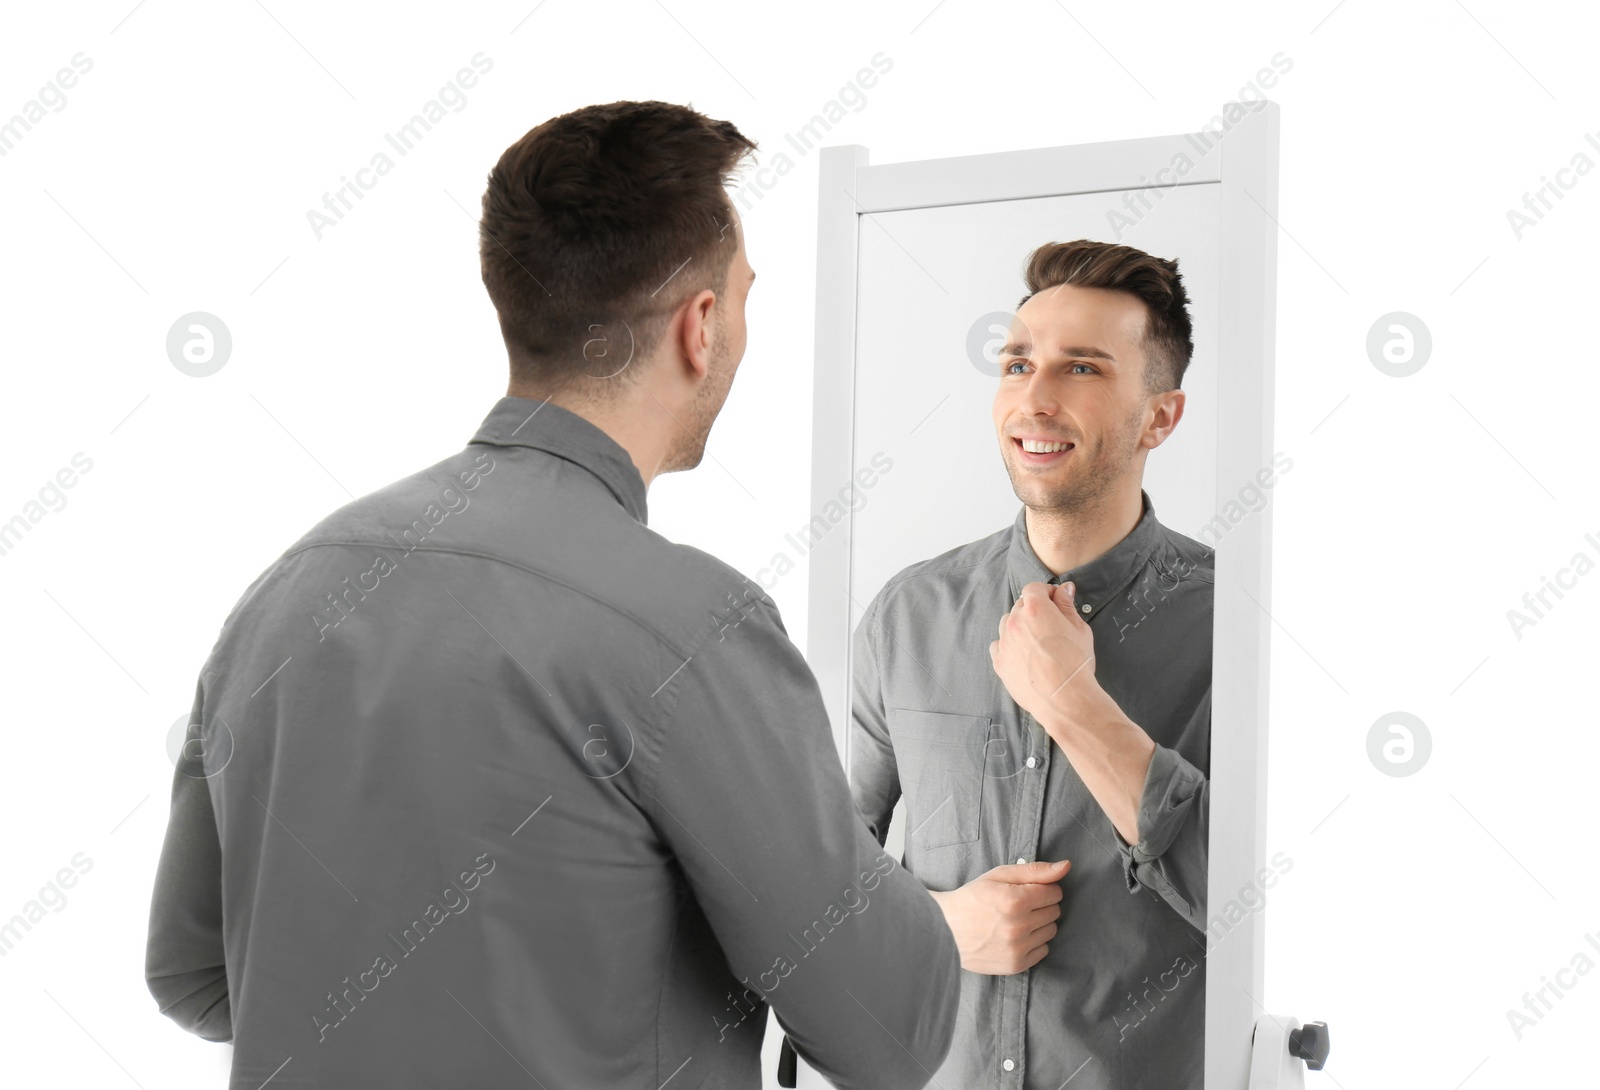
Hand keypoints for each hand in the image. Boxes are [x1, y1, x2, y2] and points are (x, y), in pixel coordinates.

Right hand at [929, 859, 1069, 974]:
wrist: (945, 929)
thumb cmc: (972, 898)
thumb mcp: (999, 875)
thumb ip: (1035, 870)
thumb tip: (1066, 866)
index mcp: (1015, 900)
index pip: (1054, 893)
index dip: (1043, 889)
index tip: (1027, 890)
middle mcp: (1019, 927)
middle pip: (1055, 912)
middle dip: (1041, 905)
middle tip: (1019, 905)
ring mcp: (1017, 948)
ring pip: (1051, 931)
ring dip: (1039, 924)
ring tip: (1016, 920)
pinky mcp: (1015, 965)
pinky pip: (1043, 951)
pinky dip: (1034, 942)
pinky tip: (1015, 936)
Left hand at [988, 581, 1102, 726]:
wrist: (1064, 698)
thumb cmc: (1076, 663)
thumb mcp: (1079, 629)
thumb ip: (1067, 606)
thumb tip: (1064, 590)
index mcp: (1035, 610)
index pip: (1034, 589)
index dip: (1046, 593)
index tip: (1056, 601)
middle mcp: (1015, 623)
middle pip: (1020, 605)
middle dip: (1034, 609)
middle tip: (1051, 625)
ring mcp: (1004, 643)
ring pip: (1007, 624)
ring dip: (1020, 626)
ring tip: (1037, 641)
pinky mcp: (999, 662)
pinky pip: (999, 645)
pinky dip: (1008, 645)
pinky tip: (1023, 654)